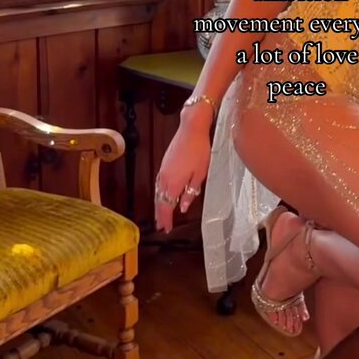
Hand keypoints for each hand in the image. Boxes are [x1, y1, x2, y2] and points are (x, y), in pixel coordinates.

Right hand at [154, 110, 210, 233]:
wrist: (191, 128)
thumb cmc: (199, 150)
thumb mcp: (200, 173)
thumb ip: (190, 192)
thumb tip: (183, 207)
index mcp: (174, 183)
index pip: (167, 206)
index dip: (165, 219)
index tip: (166, 229)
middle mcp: (165, 178)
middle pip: (160, 200)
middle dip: (160, 214)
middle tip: (161, 226)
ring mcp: (163, 170)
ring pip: (158, 192)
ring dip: (159, 204)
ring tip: (160, 215)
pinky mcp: (164, 163)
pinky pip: (159, 183)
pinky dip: (160, 193)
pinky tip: (162, 195)